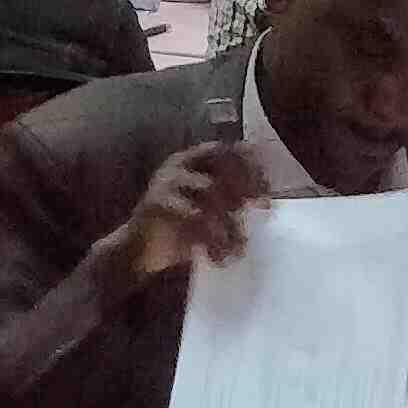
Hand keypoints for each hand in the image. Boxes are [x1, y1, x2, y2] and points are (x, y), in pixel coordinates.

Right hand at [102, 142, 272, 293]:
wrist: (139, 253)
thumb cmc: (179, 232)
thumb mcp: (211, 213)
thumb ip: (231, 201)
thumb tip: (265, 200)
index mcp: (192, 161)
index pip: (226, 149)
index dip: (250, 164)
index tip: (267, 189)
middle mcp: (179, 164)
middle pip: (221, 161)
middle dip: (246, 182)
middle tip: (264, 207)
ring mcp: (166, 180)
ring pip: (212, 192)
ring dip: (230, 224)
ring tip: (238, 250)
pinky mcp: (157, 202)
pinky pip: (195, 217)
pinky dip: (213, 240)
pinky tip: (218, 258)